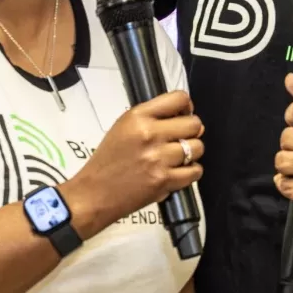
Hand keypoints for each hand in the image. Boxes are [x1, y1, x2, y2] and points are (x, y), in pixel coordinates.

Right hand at [67, 91, 203, 234]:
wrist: (94, 194)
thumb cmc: (108, 160)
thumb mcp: (123, 127)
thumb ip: (152, 118)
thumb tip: (185, 117)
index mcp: (137, 117)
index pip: (178, 99)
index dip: (186, 107)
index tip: (182, 115)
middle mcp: (150, 134)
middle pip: (194, 124)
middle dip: (192, 131)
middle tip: (181, 139)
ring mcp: (159, 159)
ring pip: (198, 148)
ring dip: (191, 153)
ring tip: (177, 158)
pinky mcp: (164, 181)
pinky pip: (195, 171)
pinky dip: (190, 172)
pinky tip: (178, 172)